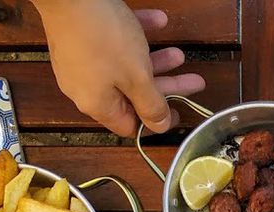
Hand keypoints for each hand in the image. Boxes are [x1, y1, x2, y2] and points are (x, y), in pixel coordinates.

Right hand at [31, 0, 205, 136]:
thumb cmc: (105, 39)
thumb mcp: (137, 77)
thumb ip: (151, 105)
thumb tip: (160, 127)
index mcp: (98, 104)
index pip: (130, 125)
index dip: (156, 121)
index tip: (177, 111)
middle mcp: (86, 88)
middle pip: (133, 95)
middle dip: (165, 86)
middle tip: (194, 80)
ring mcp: (81, 62)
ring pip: (125, 68)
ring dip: (154, 61)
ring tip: (179, 54)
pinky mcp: (80, 38)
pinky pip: (112, 43)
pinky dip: (134, 35)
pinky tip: (158, 21)